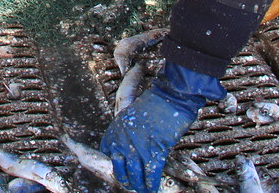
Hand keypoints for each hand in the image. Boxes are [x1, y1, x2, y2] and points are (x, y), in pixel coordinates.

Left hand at [100, 61, 224, 191]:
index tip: (119, 168)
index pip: (108, 151)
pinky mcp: (155, 152)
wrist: (170, 96)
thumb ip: (130, 130)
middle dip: (125, 179)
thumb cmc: (155, 101)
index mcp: (117, 127)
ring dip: (138, 185)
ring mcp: (139, 147)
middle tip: (130, 184)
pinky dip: (151, 183)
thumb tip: (134, 144)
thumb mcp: (133, 113)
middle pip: (120, 167)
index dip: (114, 163)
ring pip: (135, 174)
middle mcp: (124, 139)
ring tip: (142, 189)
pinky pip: (151, 174)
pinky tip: (152, 187)